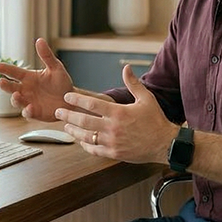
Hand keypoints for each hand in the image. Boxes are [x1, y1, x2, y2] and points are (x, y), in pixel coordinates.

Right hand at [0, 38, 72, 121]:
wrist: (71, 100)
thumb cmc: (62, 83)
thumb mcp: (56, 67)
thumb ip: (46, 56)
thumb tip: (40, 40)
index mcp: (29, 77)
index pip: (14, 72)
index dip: (6, 69)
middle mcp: (26, 90)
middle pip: (10, 88)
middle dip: (4, 85)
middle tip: (1, 82)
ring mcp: (29, 102)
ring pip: (16, 101)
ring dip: (15, 99)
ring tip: (16, 95)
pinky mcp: (35, 113)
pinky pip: (28, 113)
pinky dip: (27, 111)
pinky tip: (30, 108)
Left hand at [55, 64, 176, 164]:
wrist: (164, 144)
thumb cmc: (156, 120)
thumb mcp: (146, 99)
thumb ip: (133, 83)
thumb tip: (126, 68)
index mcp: (119, 113)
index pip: (92, 104)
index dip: (77, 100)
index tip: (67, 97)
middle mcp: (113, 128)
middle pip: (84, 121)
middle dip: (68, 115)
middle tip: (58, 111)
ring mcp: (112, 142)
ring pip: (86, 137)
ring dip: (74, 131)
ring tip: (66, 126)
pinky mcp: (114, 154)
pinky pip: (94, 150)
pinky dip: (85, 146)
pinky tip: (80, 141)